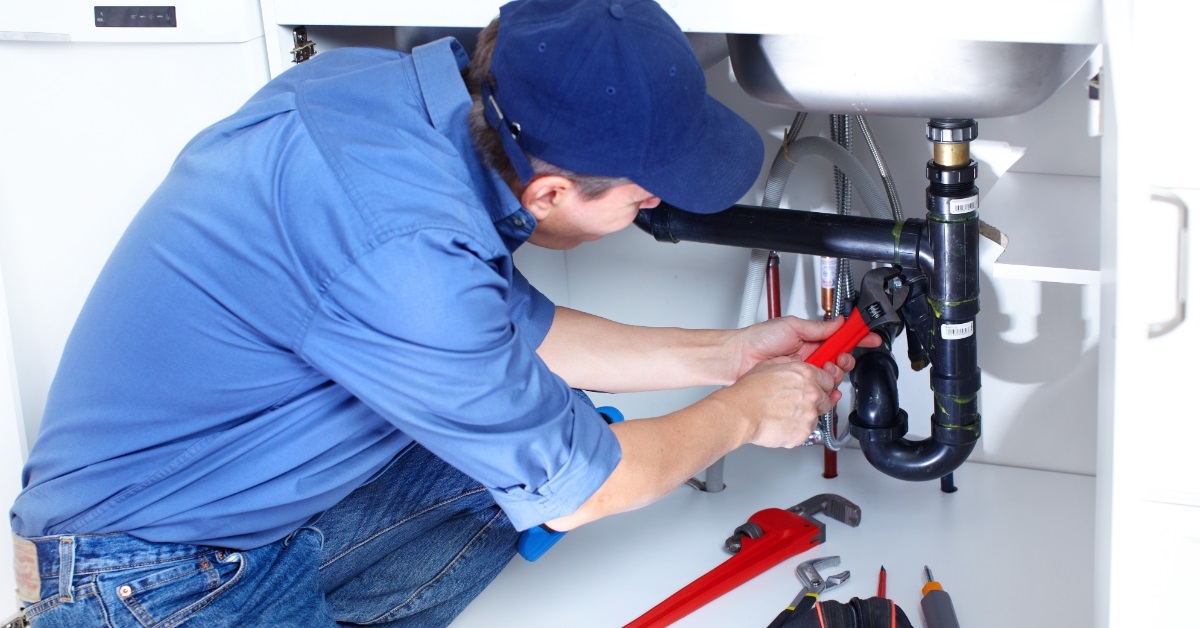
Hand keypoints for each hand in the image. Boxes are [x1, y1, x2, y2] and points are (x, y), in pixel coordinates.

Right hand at [712, 356, 844, 448]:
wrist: (740, 413)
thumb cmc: (749, 392)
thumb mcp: (769, 365)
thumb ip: (789, 364)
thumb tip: (795, 363)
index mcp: (805, 374)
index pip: (829, 379)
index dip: (822, 384)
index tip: (818, 387)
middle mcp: (812, 393)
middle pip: (827, 398)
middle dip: (816, 401)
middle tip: (798, 403)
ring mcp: (809, 414)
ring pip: (817, 416)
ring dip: (806, 416)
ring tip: (785, 414)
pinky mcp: (804, 432)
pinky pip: (806, 431)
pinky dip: (797, 429)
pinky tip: (782, 423)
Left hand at [730, 316, 880, 380]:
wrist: (739, 358)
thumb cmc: (759, 339)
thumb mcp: (792, 326)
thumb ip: (818, 327)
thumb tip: (839, 322)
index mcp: (811, 338)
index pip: (840, 338)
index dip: (857, 337)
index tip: (870, 337)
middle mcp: (810, 355)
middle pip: (840, 359)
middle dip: (846, 359)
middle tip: (839, 359)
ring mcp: (805, 371)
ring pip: (832, 376)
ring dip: (834, 374)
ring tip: (824, 370)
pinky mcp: (799, 386)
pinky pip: (819, 390)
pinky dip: (827, 390)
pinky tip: (825, 388)